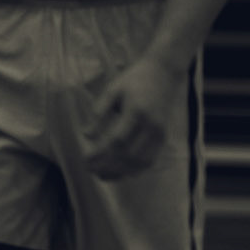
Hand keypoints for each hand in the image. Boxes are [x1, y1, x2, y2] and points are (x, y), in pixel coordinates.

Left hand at [84, 55, 182, 181]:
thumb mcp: (113, 89)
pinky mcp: (164, 138)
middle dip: (107, 167)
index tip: (85, 160)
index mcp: (137, 112)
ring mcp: (160, 133)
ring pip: (140, 163)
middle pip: (128, 156)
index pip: (117, 141)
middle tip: (90, 170)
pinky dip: (134, 170)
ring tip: (102, 176)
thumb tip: (86, 136)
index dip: (100, 154)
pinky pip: (150, 161)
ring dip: (120, 173)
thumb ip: (99, 112)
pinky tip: (120, 172)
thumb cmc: (134, 80)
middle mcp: (151, 126)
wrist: (164, 73)